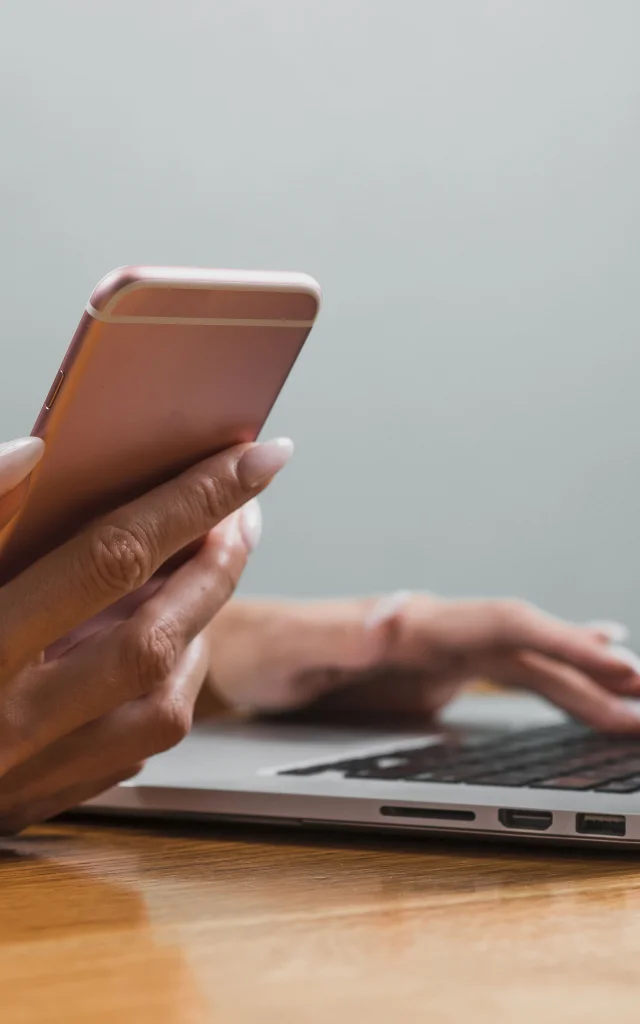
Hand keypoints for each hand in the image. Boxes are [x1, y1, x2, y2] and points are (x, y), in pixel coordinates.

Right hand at [0, 434, 292, 832]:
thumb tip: (36, 454)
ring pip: (163, 698)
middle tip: (245, 505)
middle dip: (218, 558)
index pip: (110, 555)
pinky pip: (141, 740)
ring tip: (212, 559)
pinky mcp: (39, 794)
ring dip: (205, 621)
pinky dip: (173, 677)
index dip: (191, 498)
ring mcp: (29, 767)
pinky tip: (169, 633)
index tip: (257, 456)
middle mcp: (8, 717)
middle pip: (155, 631)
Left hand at [206, 593, 639, 731]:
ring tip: (633, 700)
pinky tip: (579, 684)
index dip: (563, 642)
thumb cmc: (259, 650)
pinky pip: (504, 676)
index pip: (502, 624)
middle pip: (529, 641)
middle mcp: (433, 629)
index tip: (616, 662)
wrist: (239, 651)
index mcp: (411, 621)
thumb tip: (398, 616)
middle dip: (590, 665)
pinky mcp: (431, 674)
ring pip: (525, 661)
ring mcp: (437, 652)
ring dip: (579, 681)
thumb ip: (342, 636)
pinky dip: (549, 681)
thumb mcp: (291, 650)